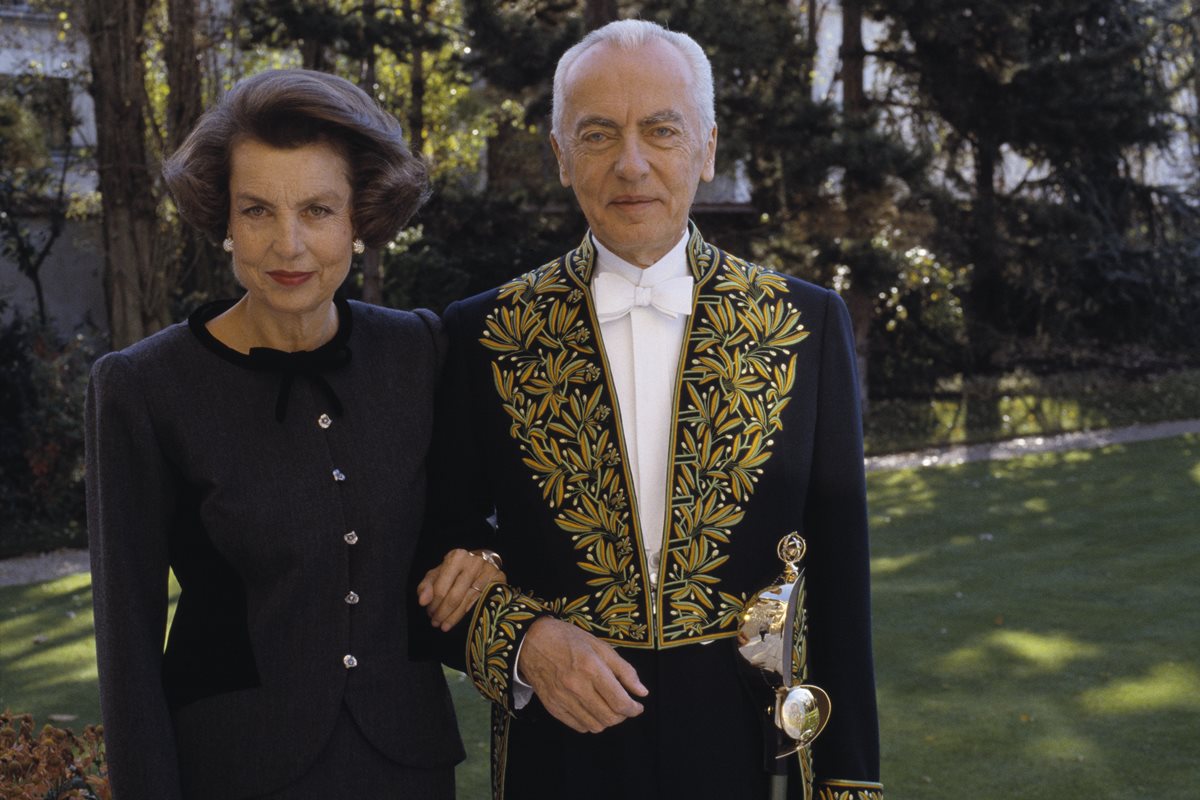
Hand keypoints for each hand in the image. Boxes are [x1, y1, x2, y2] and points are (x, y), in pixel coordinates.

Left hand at [417, 548, 505, 630]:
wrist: (482, 561)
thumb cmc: (456, 569)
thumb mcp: (438, 573)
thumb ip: (426, 586)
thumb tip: (422, 601)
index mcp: (456, 557)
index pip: (440, 588)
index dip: (433, 604)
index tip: (429, 613)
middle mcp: (473, 562)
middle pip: (454, 597)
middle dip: (442, 613)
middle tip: (436, 622)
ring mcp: (488, 572)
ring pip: (467, 602)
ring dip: (452, 617)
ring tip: (443, 625)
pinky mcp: (498, 580)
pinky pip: (480, 603)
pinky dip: (467, 615)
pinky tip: (459, 620)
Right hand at [519, 617, 647, 732]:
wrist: (531, 641)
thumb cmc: (568, 640)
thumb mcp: (599, 646)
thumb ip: (624, 670)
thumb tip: (642, 692)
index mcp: (591, 668)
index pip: (620, 702)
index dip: (634, 709)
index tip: (638, 706)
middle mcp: (577, 687)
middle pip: (609, 718)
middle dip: (623, 716)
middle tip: (624, 706)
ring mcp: (563, 699)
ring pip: (595, 726)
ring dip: (607, 721)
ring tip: (608, 707)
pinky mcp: (553, 707)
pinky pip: (578, 726)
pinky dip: (590, 722)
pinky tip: (591, 709)